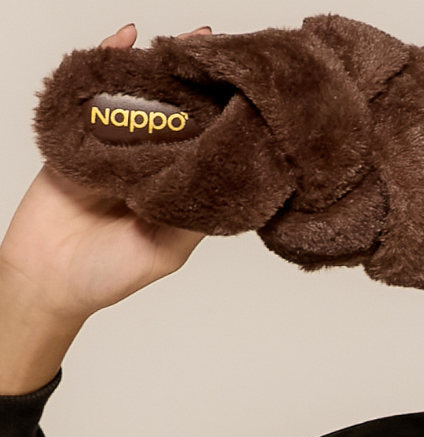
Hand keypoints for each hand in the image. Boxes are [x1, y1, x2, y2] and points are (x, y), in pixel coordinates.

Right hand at [0, 24, 211, 323]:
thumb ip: (191, 220)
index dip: (223, 125)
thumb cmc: (109, 275)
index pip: (204, 151)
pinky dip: (106, 66)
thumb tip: (226, 187)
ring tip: (183, 42)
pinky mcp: (75, 137)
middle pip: (174, 117)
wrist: (46, 277)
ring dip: (156, 69)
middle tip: (219, 53)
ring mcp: (111, 149)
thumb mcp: (165, 252)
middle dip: (195, 86)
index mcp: (175, 193)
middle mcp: (148, 167)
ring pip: (137, 100)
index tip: (247, 98)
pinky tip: (125, 41)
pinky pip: (91, 94)